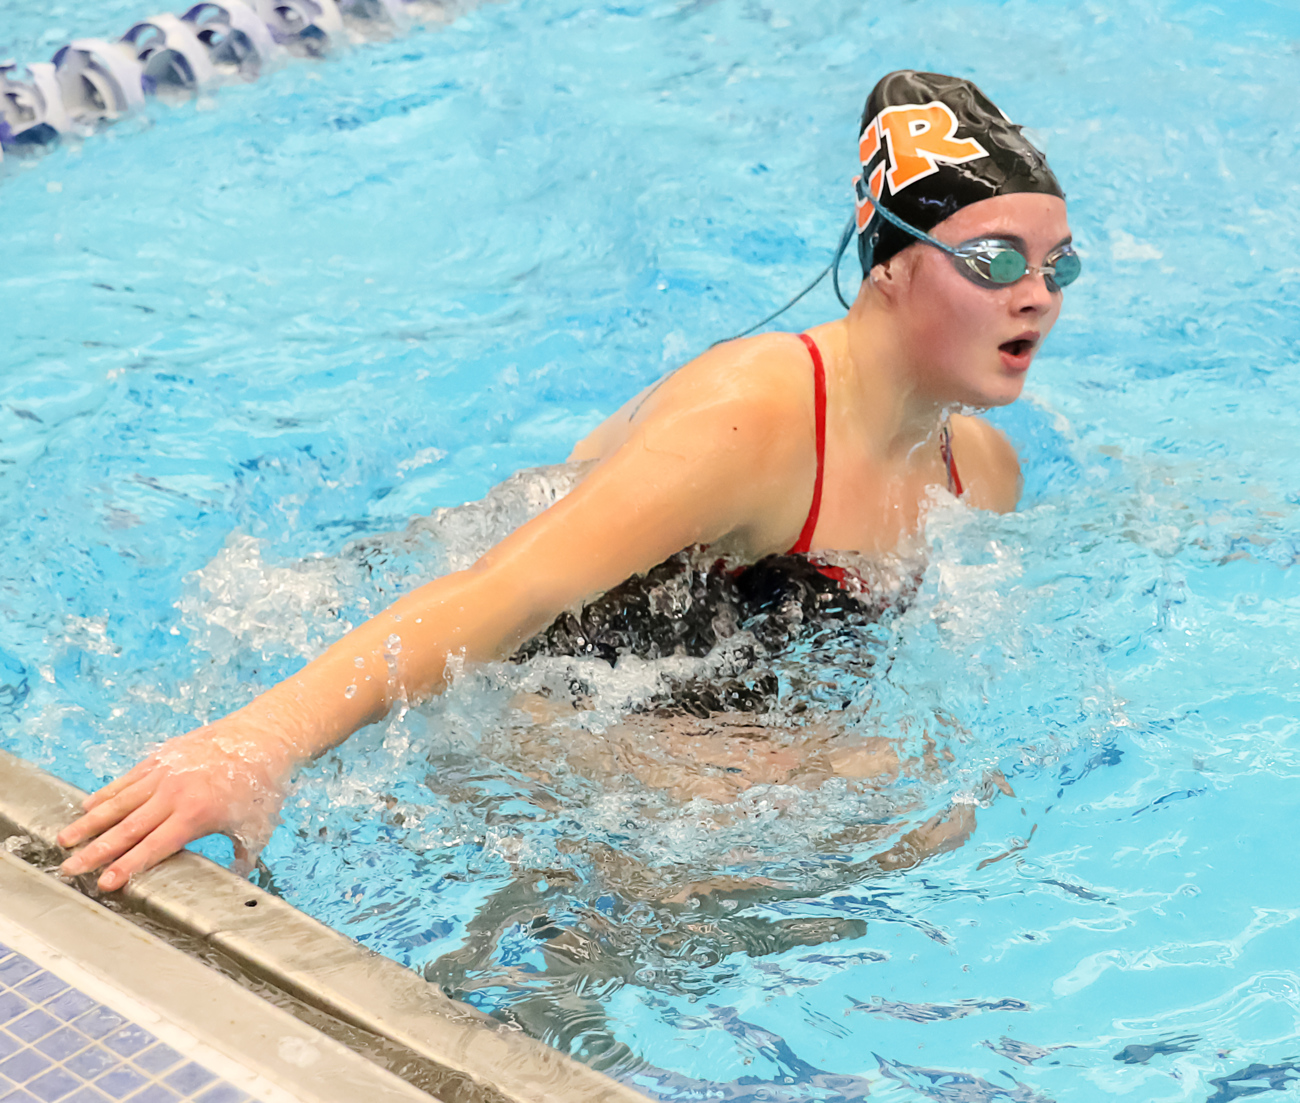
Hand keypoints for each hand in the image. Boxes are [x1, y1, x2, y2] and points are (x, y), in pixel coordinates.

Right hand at [57, 719, 297, 891]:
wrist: (264, 735)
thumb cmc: (263, 784)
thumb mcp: (258, 827)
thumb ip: (242, 856)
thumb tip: (234, 880)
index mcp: (196, 815)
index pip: (153, 847)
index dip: (127, 866)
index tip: (103, 883)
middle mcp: (174, 795)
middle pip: (127, 828)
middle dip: (95, 851)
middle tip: (68, 869)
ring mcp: (164, 773)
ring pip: (119, 802)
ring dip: (90, 822)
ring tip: (64, 840)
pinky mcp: (161, 757)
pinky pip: (128, 779)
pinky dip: (106, 794)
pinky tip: (87, 806)